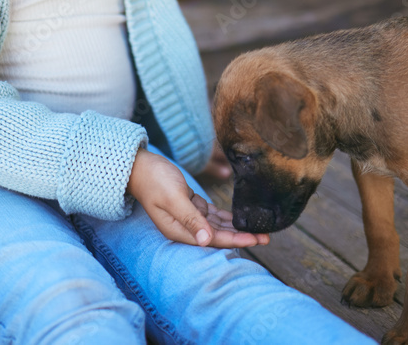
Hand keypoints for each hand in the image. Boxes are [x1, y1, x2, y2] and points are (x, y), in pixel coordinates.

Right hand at [127, 149, 268, 248]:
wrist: (140, 166)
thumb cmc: (154, 180)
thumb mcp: (174, 198)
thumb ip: (190, 219)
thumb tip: (206, 241)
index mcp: (179, 230)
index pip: (213, 239)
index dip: (236, 240)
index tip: (256, 239)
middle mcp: (184, 227)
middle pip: (218, 236)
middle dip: (242, 236)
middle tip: (267, 235)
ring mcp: (188, 217)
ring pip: (217, 226)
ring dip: (236, 227)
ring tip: (258, 228)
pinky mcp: (190, 206)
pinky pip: (212, 215)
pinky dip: (226, 217)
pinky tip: (240, 218)